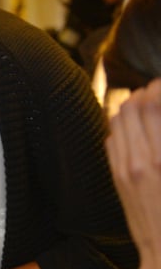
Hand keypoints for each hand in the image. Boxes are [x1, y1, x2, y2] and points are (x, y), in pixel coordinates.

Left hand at [107, 79, 160, 268]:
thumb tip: (159, 116)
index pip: (155, 105)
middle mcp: (144, 160)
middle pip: (135, 106)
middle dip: (147, 92)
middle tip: (159, 90)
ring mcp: (126, 169)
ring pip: (120, 119)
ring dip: (133, 105)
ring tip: (149, 103)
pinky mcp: (117, 178)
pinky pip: (113, 140)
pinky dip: (123, 126)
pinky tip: (137, 127)